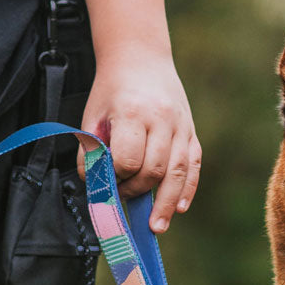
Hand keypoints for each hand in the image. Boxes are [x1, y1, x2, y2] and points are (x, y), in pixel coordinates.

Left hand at [77, 49, 201, 233]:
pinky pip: (193, 166)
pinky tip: (178, 208)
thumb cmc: (112, 90)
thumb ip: (91, 151)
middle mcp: (162, 119)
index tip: (106, 180)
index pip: (128, 159)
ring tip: (156, 227)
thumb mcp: (93, 115)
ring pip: (177, 173)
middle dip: (136, 190)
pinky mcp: (191, 132)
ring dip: (165, 204)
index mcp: (133, 112)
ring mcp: (181, 126)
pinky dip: (186, 190)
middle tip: (123, 196)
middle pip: (154, 170)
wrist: (140, 57)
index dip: (116, 177)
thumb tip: (96, 187)